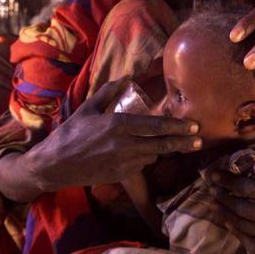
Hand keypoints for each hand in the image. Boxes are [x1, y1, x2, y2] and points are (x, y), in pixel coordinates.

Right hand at [25, 78, 201, 191]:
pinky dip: (145, 158)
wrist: (55, 165)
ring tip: (169, 144)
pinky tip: (144, 153)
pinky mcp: (120, 175)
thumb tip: (126, 77)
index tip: (193, 126)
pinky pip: (141, 165)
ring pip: (152, 155)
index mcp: (118, 125)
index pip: (155, 126)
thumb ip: (109, 92)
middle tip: (199, 140)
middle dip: (183, 143)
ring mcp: (123, 162)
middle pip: (162, 145)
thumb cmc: (71, 133)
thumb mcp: (88, 108)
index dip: (177, 127)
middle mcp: (125, 145)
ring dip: (160, 150)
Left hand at [203, 162, 254, 253]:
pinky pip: (250, 242)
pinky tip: (227, 220)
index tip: (215, 176)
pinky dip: (236, 231)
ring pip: (244, 226)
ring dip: (225, 214)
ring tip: (214, 204)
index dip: (229, 182)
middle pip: (244, 209)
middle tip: (211, 190)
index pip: (250, 189)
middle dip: (224, 198)